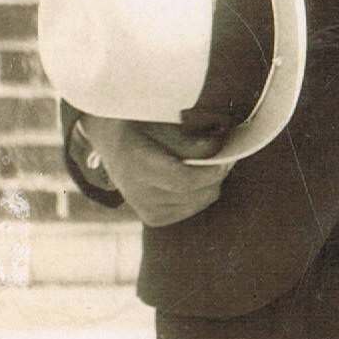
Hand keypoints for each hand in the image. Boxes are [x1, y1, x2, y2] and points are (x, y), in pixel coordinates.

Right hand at [85, 116, 226, 227]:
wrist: (110, 140)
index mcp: (136, 163)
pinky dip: (201, 194)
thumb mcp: (158, 120)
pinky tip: (197, 178)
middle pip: (195, 193)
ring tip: (211, 164)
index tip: (228, 158)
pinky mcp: (152, 218)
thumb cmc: (140, 124)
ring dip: (211, 184)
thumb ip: (186, 139)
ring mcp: (143, 209)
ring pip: (198, 202)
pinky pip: (191, 209)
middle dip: (217, 175)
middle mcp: (137, 192)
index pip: (183, 180)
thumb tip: (216, 148)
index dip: (211, 172)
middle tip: (228, 156)